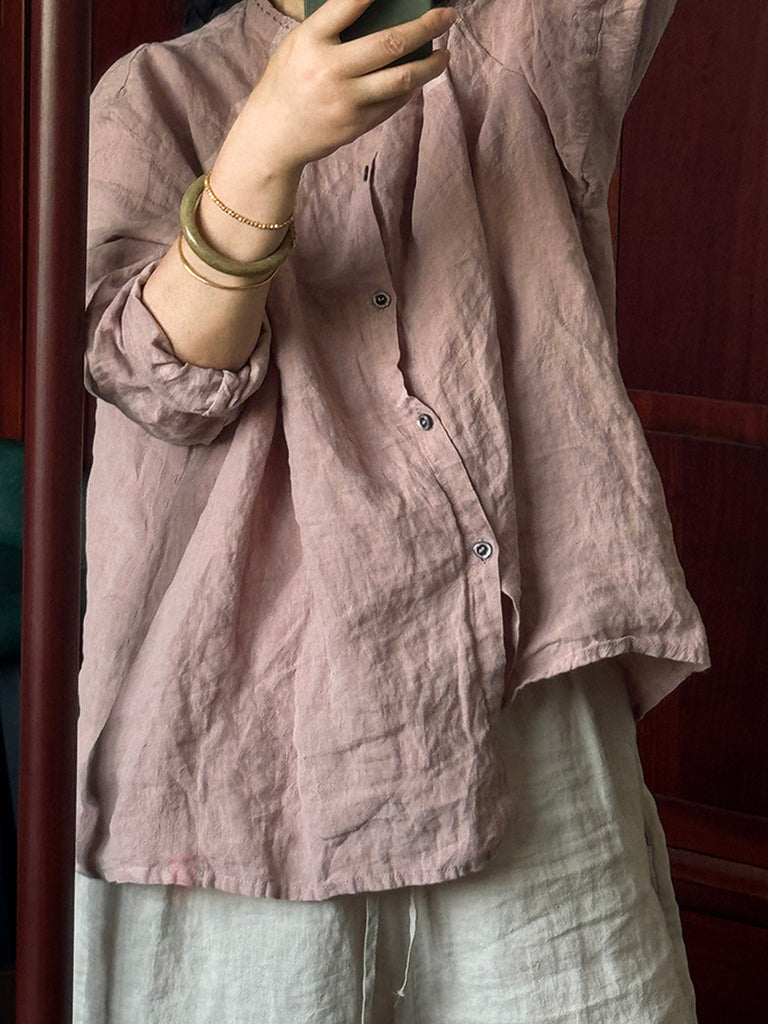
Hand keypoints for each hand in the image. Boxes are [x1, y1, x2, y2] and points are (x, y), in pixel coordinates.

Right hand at [238, 0, 456, 173]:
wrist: (273, 136)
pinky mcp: (356, 124)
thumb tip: (371, 11)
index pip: (347, 6)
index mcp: (311, 41)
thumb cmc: (285, 83)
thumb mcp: (297, 45)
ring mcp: (346, 100)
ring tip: (444, 55)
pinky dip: (410, 88)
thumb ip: (329, 29)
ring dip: (430, 66)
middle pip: (390, 44)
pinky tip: (419, 78)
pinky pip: (393, 103)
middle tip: (447, 16)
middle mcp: (330, 69)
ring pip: (401, 79)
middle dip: (426, 27)